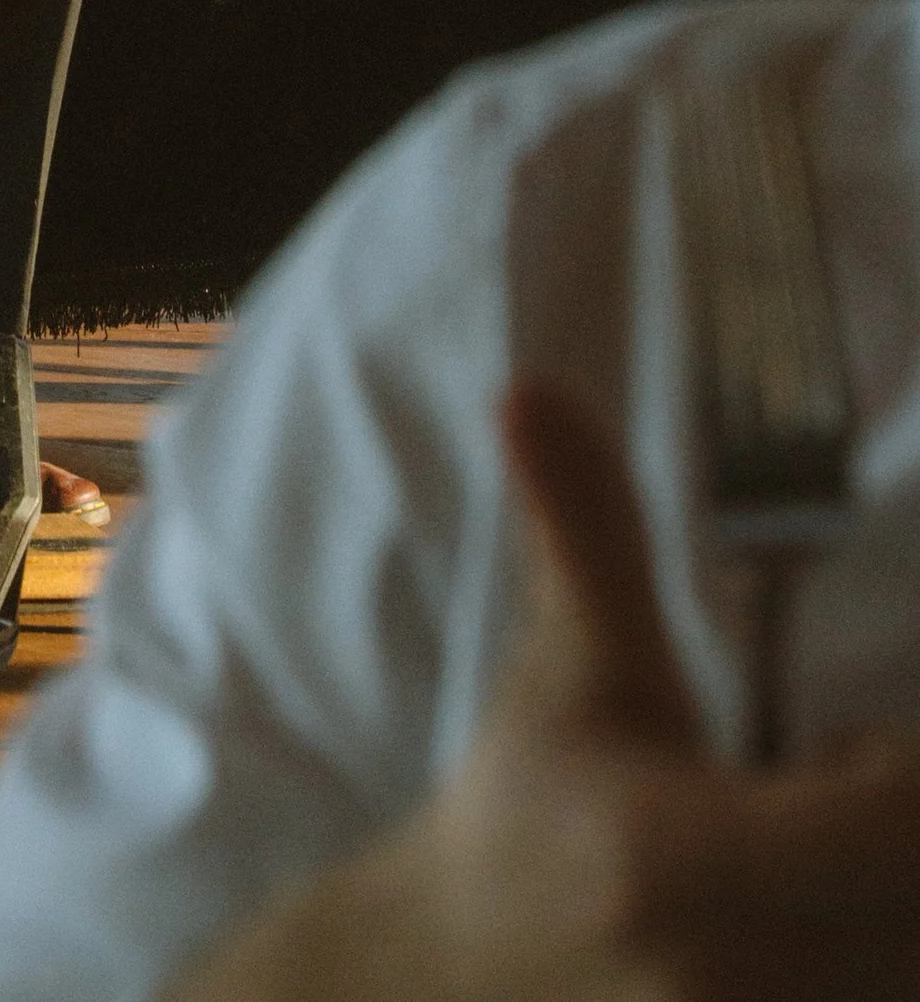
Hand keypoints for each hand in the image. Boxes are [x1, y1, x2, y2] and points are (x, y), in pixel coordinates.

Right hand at [172, 376, 919, 1001]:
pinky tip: (815, 926)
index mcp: (680, 866)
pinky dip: (872, 954)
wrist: (456, 977)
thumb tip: (531, 388)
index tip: (848, 749)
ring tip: (816, 865)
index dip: (906, 783)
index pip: (907, 831)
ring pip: (908, 969)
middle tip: (836, 798)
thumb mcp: (572, 665)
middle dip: (904, 844)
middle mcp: (733, 980)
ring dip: (894, 909)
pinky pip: (878, 997)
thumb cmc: (534, 808)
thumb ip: (588, 530)